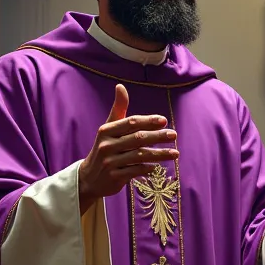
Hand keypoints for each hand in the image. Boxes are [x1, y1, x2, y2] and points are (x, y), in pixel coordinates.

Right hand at [78, 84, 178, 210]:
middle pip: (137, 138)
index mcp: (106, 131)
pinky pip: (135, 171)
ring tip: (175, 153)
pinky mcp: (115, 177)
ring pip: (139, 156)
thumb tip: (120, 86)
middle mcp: (107, 145)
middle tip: (174, 135)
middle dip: (158, 136)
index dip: (148, 121)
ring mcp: (110, 162)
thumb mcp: (109, 128)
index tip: (164, 121)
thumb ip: (118, 109)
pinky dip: (147, 168)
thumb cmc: (105, 148)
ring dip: (159, 154)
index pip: (131, 123)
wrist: (89, 177)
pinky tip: (157, 166)